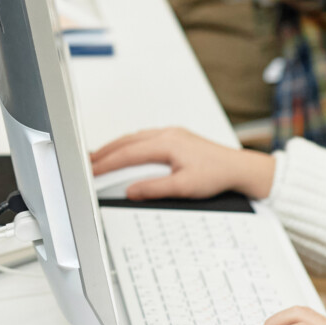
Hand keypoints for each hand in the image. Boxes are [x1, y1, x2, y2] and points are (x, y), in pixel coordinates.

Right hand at [90, 127, 274, 199]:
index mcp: (166, 144)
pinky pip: (145, 138)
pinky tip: (126, 151)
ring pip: (135, 138)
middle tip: (86, 162)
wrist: (239, 168)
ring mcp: (171, 134)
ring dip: (116, 147)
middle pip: (127, 142)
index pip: (127, 154)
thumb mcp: (184, 187)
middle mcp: (167, 134)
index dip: (106, 163)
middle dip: (104, 152)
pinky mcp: (176, 137)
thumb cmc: (217, 174)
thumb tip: (131, 191)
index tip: (91, 171)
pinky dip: (129, 145)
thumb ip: (154, 188)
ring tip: (100, 157)